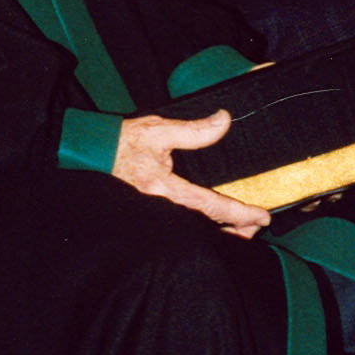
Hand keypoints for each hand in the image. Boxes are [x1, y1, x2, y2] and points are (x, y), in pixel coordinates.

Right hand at [111, 110, 270, 237]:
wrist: (91, 156)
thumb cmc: (122, 143)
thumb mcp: (158, 131)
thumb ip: (194, 131)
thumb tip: (224, 121)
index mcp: (166, 190)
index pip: (212, 206)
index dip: (241, 214)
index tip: (263, 217)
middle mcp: (162, 210)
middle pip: (207, 228)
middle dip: (235, 230)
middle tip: (256, 225)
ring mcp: (156, 217)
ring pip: (196, 233)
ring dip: (220, 231)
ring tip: (241, 228)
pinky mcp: (152, 216)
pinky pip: (184, 228)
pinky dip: (203, 229)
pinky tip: (213, 227)